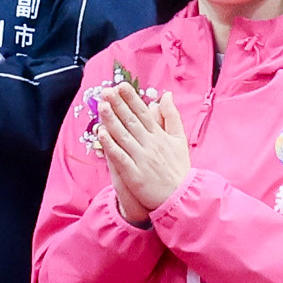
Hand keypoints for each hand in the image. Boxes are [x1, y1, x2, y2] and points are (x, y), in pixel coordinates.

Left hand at [95, 83, 192, 224]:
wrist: (181, 197)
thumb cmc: (178, 168)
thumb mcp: (180, 140)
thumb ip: (172, 117)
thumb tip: (166, 95)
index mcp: (160, 135)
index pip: (143, 113)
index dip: (131, 99)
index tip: (121, 86)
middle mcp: (150, 144)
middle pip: (131, 121)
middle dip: (118, 105)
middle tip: (106, 91)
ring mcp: (142, 159)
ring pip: (124, 136)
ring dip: (112, 120)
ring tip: (101, 106)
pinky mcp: (134, 174)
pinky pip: (120, 157)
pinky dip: (111, 145)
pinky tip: (101, 134)